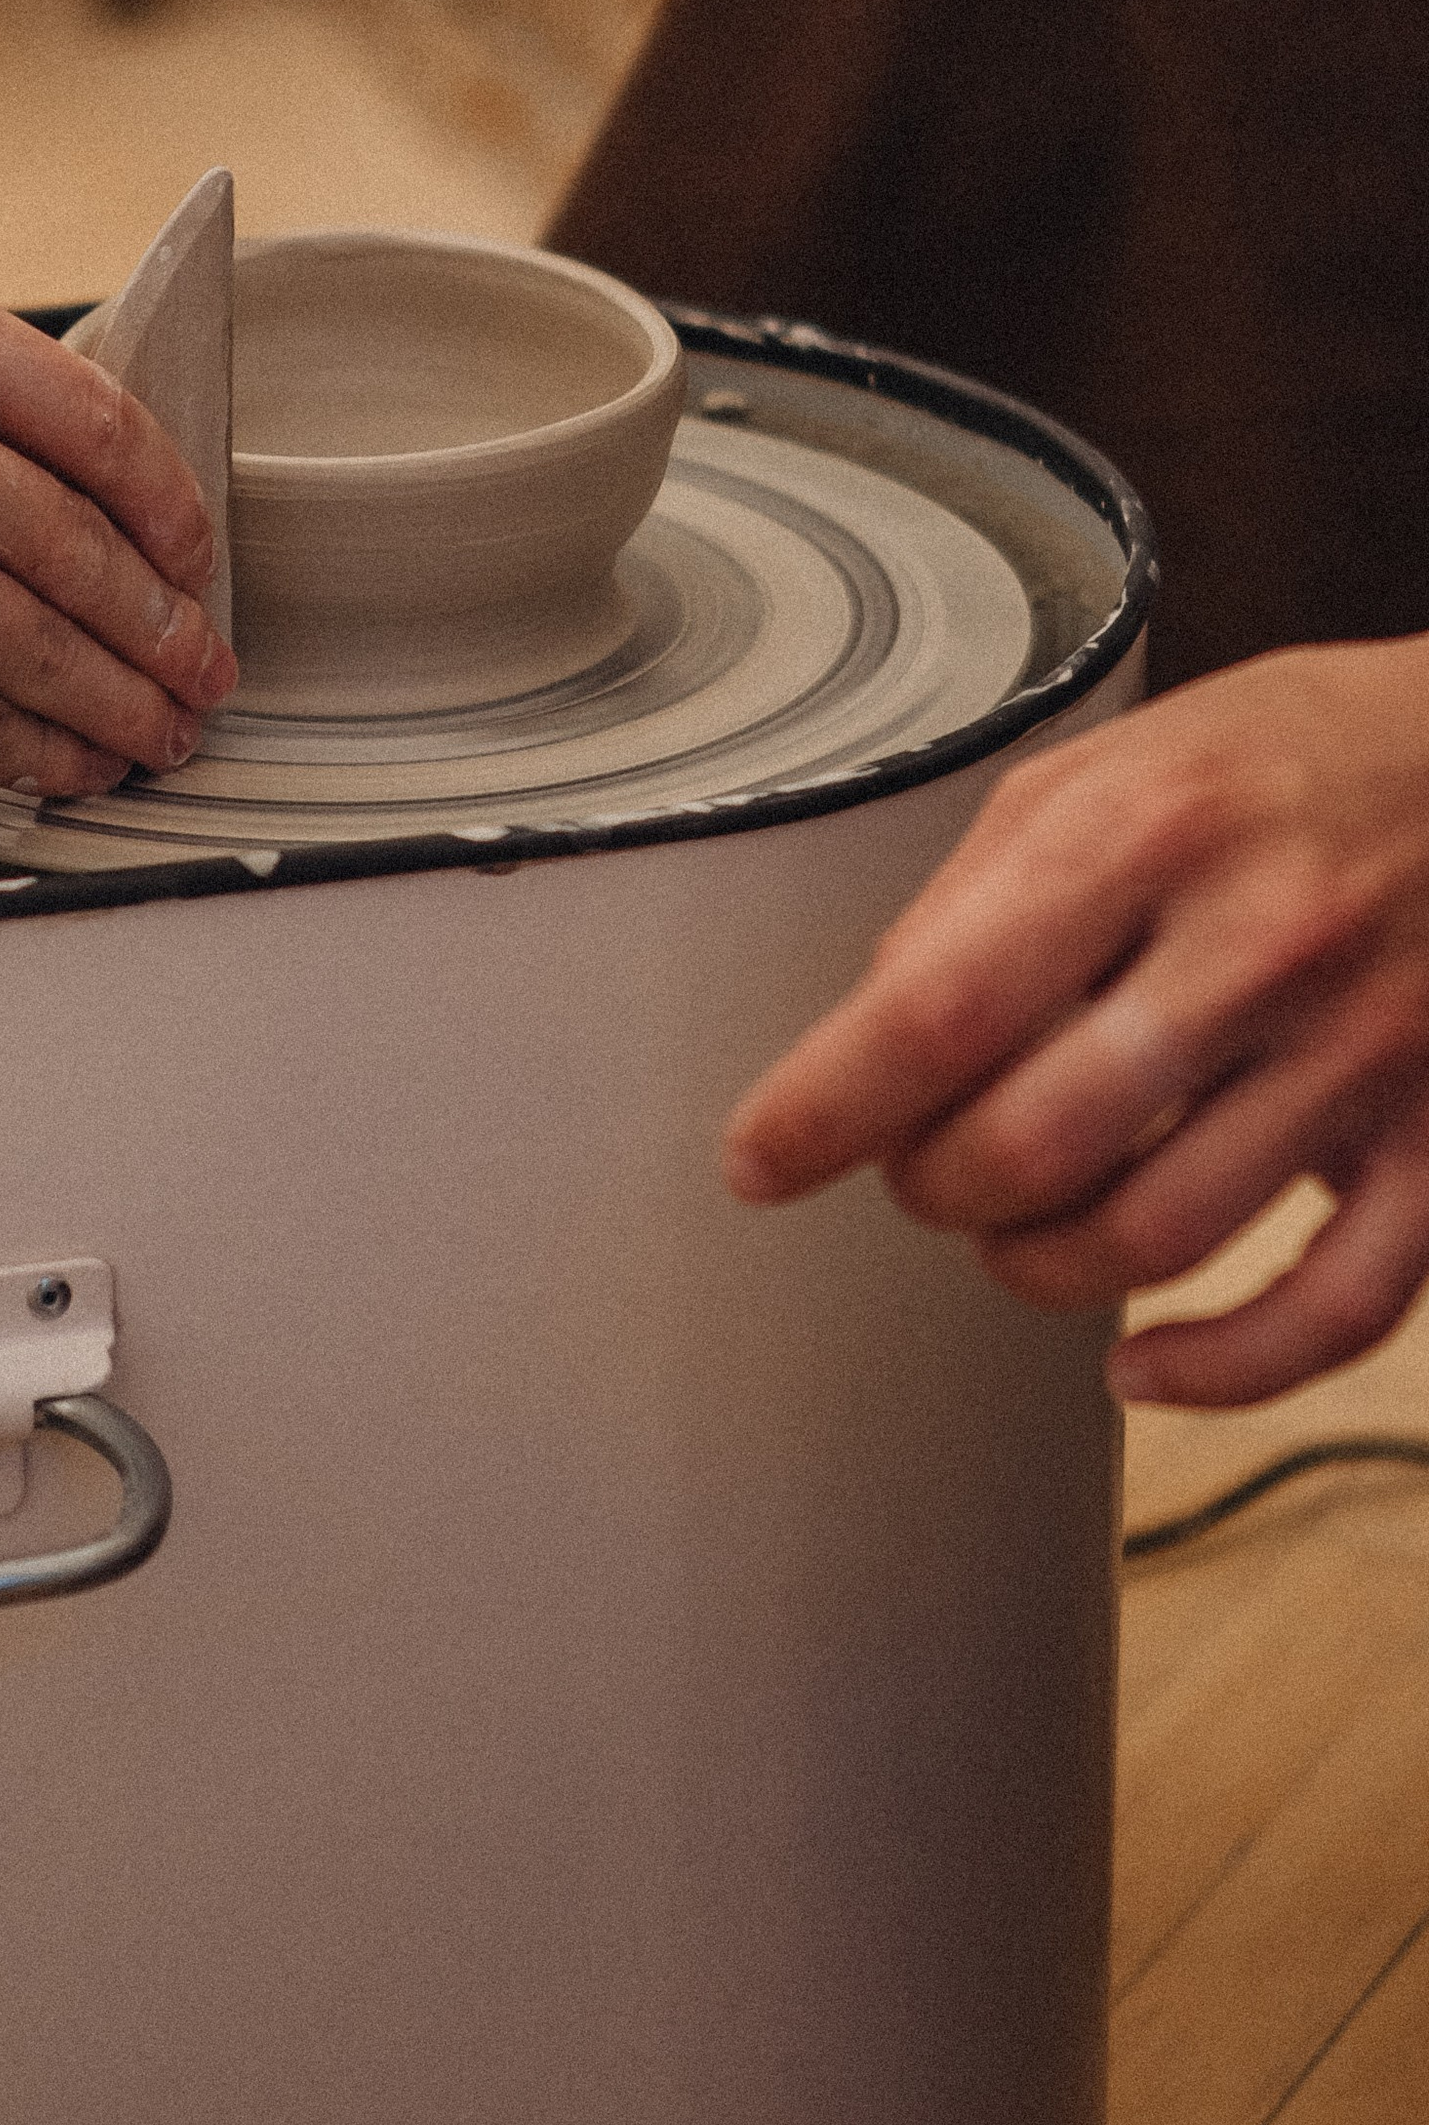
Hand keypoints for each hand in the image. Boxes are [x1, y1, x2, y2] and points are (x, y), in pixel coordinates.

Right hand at [0, 245, 234, 799]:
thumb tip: (54, 479)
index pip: (96, 416)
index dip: (168, 504)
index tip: (193, 551)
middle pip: (89, 542)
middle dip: (165, 624)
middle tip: (202, 662)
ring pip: (59, 644)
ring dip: (127, 703)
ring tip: (158, 731)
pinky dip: (46, 757)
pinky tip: (67, 767)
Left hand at [720, 639, 1428, 1408]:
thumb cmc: (1283, 756)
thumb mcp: (1105, 765)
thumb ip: (980, 893)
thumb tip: (870, 1032)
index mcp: (1146, 832)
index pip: (942, 1006)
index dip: (827, 1106)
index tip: (760, 1158)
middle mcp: (1258, 942)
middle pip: (1034, 1143)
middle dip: (933, 1187)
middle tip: (915, 1173)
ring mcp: (1362, 1050)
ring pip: (1158, 1237)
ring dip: (1040, 1267)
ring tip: (1012, 1231)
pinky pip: (1336, 1307)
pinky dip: (1221, 1368)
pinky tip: (1141, 1360)